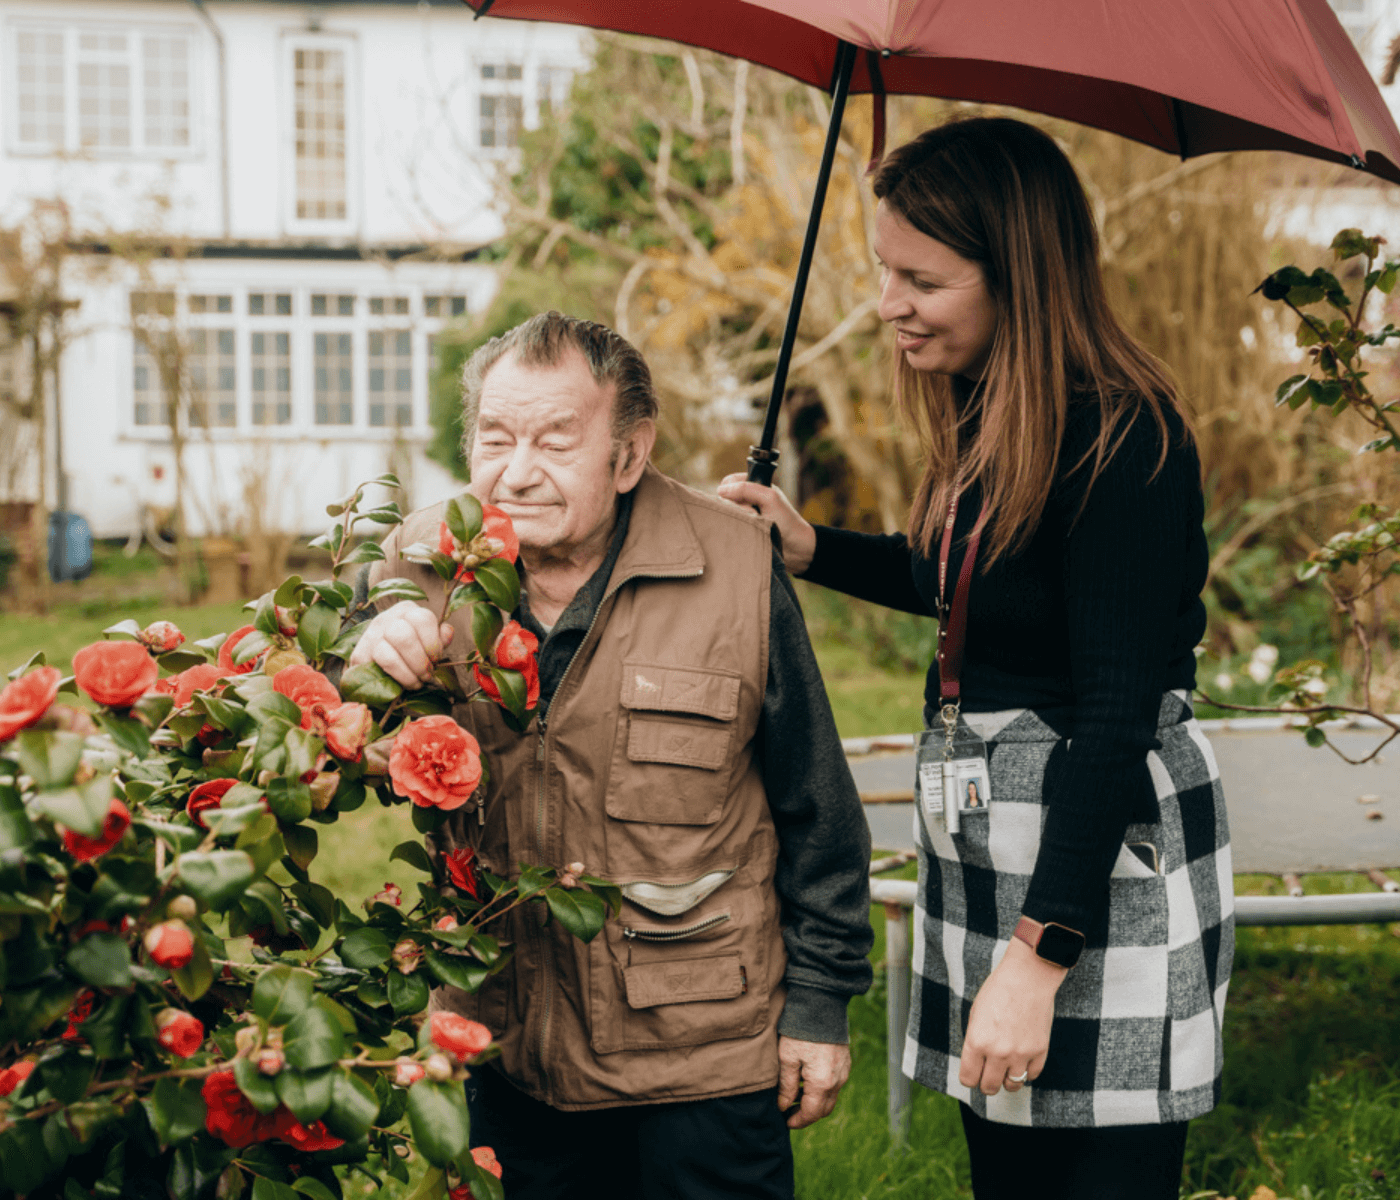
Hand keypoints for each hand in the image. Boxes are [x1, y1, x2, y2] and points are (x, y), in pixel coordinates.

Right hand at [348, 600, 453, 687]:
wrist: (380, 662)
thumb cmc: (412, 649)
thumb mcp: (429, 640)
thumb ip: (439, 637)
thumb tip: (447, 631)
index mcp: (407, 610)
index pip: (423, 619)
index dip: (433, 644)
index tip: (435, 659)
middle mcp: (386, 618)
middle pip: (404, 637)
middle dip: (419, 662)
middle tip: (426, 675)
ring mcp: (369, 636)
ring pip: (388, 656)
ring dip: (406, 675)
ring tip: (416, 683)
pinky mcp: (358, 655)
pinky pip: (375, 671)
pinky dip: (392, 681)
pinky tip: (400, 685)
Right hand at [716, 475, 816, 575]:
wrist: (797, 549)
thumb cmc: (788, 522)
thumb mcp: (769, 498)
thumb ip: (746, 489)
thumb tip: (721, 490)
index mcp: (756, 486)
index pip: (730, 481)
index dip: (729, 488)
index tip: (739, 498)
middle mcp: (748, 499)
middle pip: (725, 497)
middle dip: (736, 506)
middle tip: (753, 513)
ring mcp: (745, 515)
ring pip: (727, 512)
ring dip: (739, 518)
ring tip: (755, 524)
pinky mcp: (744, 529)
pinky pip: (730, 526)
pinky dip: (737, 528)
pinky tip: (748, 532)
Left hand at [776, 1037, 850, 1128]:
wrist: (822, 1004)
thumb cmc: (801, 1031)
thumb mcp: (787, 1058)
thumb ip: (786, 1086)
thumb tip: (783, 1105)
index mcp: (822, 1083)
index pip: (811, 1113)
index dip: (798, 1121)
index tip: (786, 1122)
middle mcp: (837, 1081)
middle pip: (824, 1110)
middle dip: (807, 1115)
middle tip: (789, 1111)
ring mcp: (844, 1072)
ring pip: (830, 1098)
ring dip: (815, 1102)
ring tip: (795, 1094)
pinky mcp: (845, 1063)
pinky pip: (835, 1085)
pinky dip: (822, 1090)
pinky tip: (806, 1080)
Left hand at [958, 937, 1066, 1095]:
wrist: (1028, 978)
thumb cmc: (998, 991)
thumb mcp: (975, 1014)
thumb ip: (975, 1041)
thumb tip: (976, 1063)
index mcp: (977, 1041)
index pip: (968, 1079)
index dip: (969, 1077)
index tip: (973, 1073)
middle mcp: (998, 1052)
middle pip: (989, 1087)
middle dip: (986, 1083)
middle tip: (988, 1074)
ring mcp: (1021, 1054)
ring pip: (1012, 1086)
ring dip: (1007, 1079)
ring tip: (1006, 1068)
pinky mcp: (1040, 1052)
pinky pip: (1031, 1076)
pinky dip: (1026, 1071)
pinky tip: (1022, 1059)